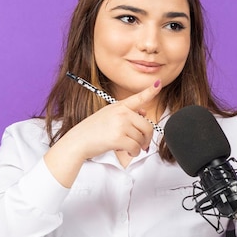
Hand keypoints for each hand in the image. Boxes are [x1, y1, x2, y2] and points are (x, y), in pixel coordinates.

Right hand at [45, 80, 161, 187]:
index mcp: (119, 106)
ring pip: (142, 138)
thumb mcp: (108, 115)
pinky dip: (134, 153)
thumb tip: (145, 113)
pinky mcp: (118, 138)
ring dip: (138, 147)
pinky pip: (136, 147)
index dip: (151, 90)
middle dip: (147, 138)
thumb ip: (127, 113)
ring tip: (129, 148)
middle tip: (142, 144)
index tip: (158, 83)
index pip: (138, 97)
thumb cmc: (92, 130)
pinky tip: (128, 152)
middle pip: (147, 126)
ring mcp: (120, 125)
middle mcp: (122, 113)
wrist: (77, 141)